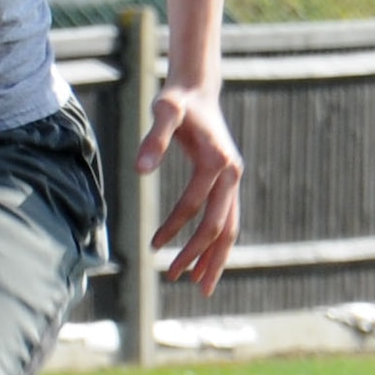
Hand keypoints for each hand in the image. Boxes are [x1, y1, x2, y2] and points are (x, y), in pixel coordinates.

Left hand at [139, 83, 241, 295]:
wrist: (198, 88)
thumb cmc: (177, 100)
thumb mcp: (162, 112)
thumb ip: (153, 139)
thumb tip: (140, 170)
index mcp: (218, 162)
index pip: (194, 204)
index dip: (174, 227)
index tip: (154, 246)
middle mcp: (233, 174)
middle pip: (220, 226)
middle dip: (199, 255)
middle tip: (174, 278)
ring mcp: (234, 179)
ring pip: (230, 227)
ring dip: (215, 257)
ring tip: (199, 285)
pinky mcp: (229, 181)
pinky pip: (227, 218)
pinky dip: (218, 242)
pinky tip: (204, 260)